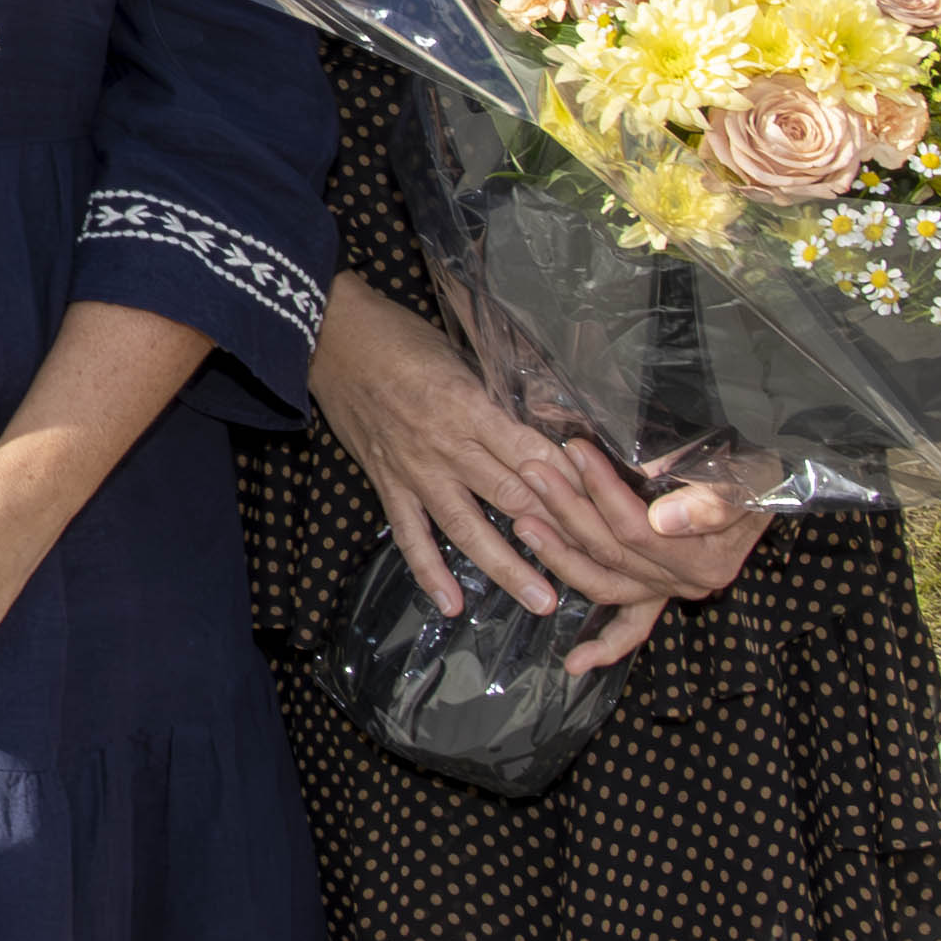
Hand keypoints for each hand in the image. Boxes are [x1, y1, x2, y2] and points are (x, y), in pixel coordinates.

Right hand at [308, 277, 585, 621]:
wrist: (332, 338)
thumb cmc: (401, 337)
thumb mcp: (460, 355)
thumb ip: (497, 398)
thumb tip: (543, 426)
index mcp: (469, 405)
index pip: (532, 453)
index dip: (572, 483)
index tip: (608, 508)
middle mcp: (446, 444)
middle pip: (510, 497)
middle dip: (555, 534)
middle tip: (595, 568)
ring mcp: (414, 470)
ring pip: (466, 527)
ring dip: (506, 566)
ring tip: (541, 600)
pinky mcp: (387, 484)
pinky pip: (410, 535)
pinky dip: (429, 571)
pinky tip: (451, 604)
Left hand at [536, 446, 775, 674]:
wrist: (766, 489)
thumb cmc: (755, 479)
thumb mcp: (747, 481)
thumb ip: (711, 502)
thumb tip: (664, 520)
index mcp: (706, 560)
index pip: (639, 530)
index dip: (603, 493)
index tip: (575, 451)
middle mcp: (686, 584)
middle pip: (612, 552)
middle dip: (568, 511)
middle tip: (534, 472)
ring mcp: (668, 592)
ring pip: (603, 582)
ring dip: (560, 556)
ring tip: (524, 521)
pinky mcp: (657, 594)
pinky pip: (632, 628)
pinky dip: (606, 646)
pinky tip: (574, 664)